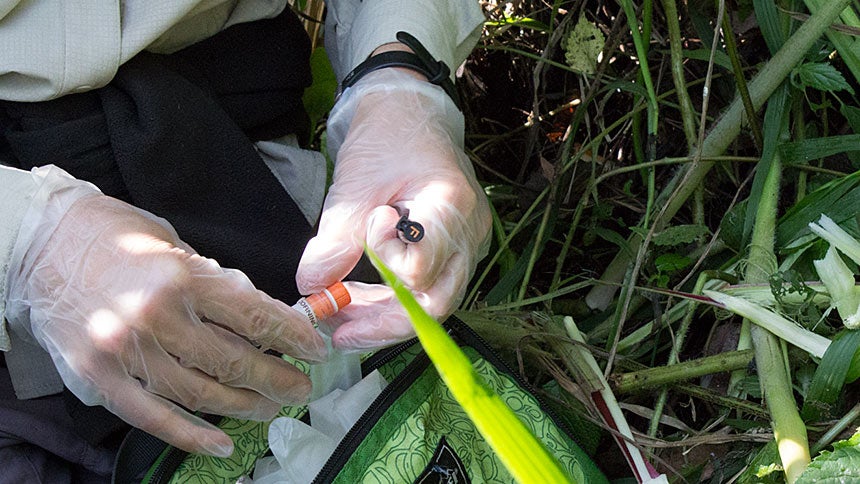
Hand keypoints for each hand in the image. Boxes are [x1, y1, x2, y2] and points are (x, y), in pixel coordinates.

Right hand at [7, 192, 326, 456]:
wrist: (40, 247)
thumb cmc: (113, 238)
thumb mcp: (176, 245)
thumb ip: (218, 282)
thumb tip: (261, 316)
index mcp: (182, 277)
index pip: (255, 318)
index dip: (293, 338)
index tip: (315, 349)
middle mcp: (156, 318)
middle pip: (235, 362)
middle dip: (279, 379)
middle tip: (303, 387)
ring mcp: (127, 353)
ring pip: (201, 394)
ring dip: (245, 407)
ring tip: (271, 407)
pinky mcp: (100, 379)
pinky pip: (154, 417)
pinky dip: (191, 436)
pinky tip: (222, 443)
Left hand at [296, 69, 490, 349]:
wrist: (410, 115)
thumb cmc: (388, 138)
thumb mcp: (354, 181)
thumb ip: (335, 238)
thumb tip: (312, 287)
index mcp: (451, 205)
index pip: (421, 268)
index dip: (385, 264)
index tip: (366, 228)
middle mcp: (470, 232)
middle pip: (436, 303)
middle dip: (383, 322)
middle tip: (337, 326)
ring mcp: (467, 244)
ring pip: (432, 303)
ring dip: (385, 315)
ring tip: (341, 313)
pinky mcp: (454, 251)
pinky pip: (429, 289)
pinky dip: (394, 300)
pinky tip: (360, 299)